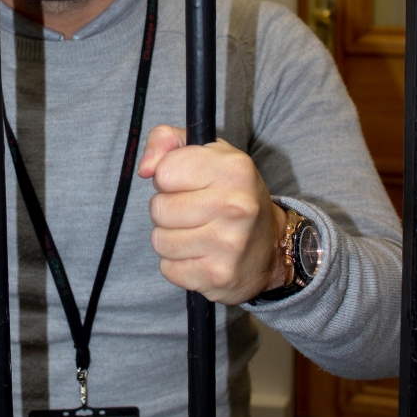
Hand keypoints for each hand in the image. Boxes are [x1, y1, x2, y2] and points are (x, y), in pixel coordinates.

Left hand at [138, 125, 286, 303]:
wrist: (272, 246)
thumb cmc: (231, 193)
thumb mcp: (207, 153)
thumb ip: (167, 141)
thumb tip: (145, 168)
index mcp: (233, 168)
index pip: (164, 172)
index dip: (167, 177)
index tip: (184, 182)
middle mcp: (235, 206)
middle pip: (158, 208)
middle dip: (166, 209)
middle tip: (190, 210)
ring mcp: (228, 244)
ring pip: (159, 240)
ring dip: (170, 238)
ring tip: (195, 232)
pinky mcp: (218, 276)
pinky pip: (168, 269)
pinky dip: (177, 263)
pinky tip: (200, 254)